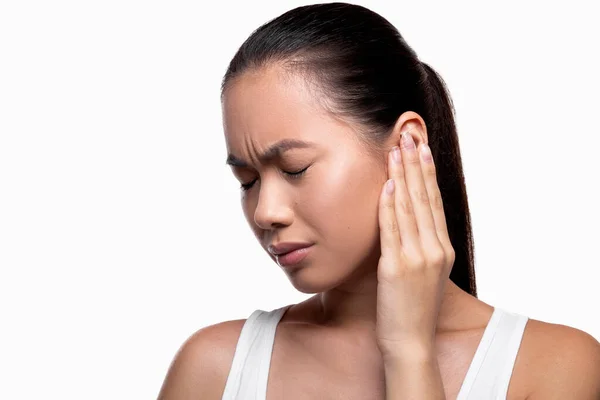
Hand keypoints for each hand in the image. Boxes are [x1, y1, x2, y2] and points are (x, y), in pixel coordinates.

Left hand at [376, 130, 454, 358]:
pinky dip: (389, 205)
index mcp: (443, 250)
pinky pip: (392, 230)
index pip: (435, 203)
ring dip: (402, 176)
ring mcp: (418, 258)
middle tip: (409, 136)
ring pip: (409, 208)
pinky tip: (386, 185)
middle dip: (416, 165)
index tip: (422, 148)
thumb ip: (420, 246)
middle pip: (425, 199)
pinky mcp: (397, 268)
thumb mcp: (425, 274)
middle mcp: (435, 250)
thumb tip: (407, 219)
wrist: (411, 342)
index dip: (428, 174)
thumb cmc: (414, 309)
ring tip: (397, 150)